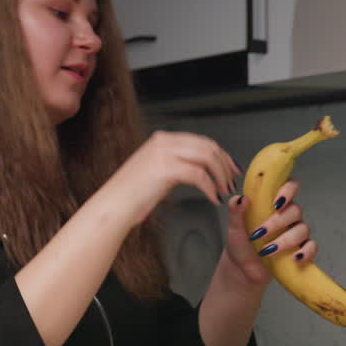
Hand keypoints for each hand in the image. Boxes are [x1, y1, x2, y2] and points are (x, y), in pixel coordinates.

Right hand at [110, 131, 239, 221]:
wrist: (113, 206)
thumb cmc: (131, 195)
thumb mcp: (155, 171)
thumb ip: (175, 164)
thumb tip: (199, 170)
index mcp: (162, 140)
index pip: (201, 140)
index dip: (221, 154)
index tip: (230, 167)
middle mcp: (163, 142)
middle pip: (208, 146)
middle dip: (225, 164)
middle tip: (232, 180)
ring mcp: (164, 153)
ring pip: (207, 157)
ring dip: (220, 176)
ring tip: (223, 190)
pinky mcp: (165, 169)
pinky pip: (199, 175)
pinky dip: (210, 187)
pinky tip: (212, 197)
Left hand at [221, 179, 318, 288]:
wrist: (242, 270)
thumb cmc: (240, 246)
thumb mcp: (234, 229)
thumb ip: (236, 212)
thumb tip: (241, 198)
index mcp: (272, 205)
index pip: (289, 187)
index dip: (288, 190)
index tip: (276, 202)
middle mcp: (287, 216)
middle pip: (295, 210)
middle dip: (278, 222)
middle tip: (260, 233)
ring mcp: (295, 233)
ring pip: (303, 229)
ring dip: (285, 240)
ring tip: (267, 251)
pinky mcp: (300, 249)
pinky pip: (311, 247)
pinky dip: (306, 252)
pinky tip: (294, 257)